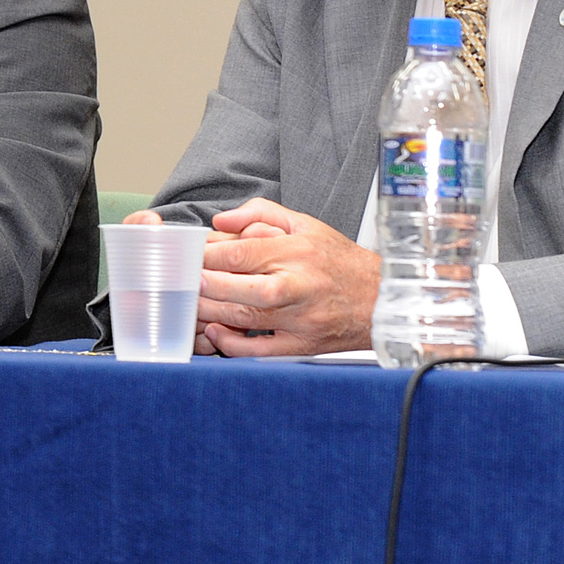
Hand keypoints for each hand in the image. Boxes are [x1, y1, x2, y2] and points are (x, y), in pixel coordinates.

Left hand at [181, 197, 375, 357]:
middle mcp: (298, 286)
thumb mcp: (305, 223)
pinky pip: (260, 350)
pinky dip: (232, 344)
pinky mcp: (301, 346)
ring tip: (190, 303)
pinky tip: (215, 331)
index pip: (240, 253)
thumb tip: (221, 220)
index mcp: (297, 252)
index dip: (207, 255)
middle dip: (203, 284)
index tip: (188, 255)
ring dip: (210, 312)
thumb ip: (260, 213)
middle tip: (180, 281)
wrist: (383, 299)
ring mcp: (300, 319)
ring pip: (245, 318)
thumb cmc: (339, 261)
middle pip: (239, 287)